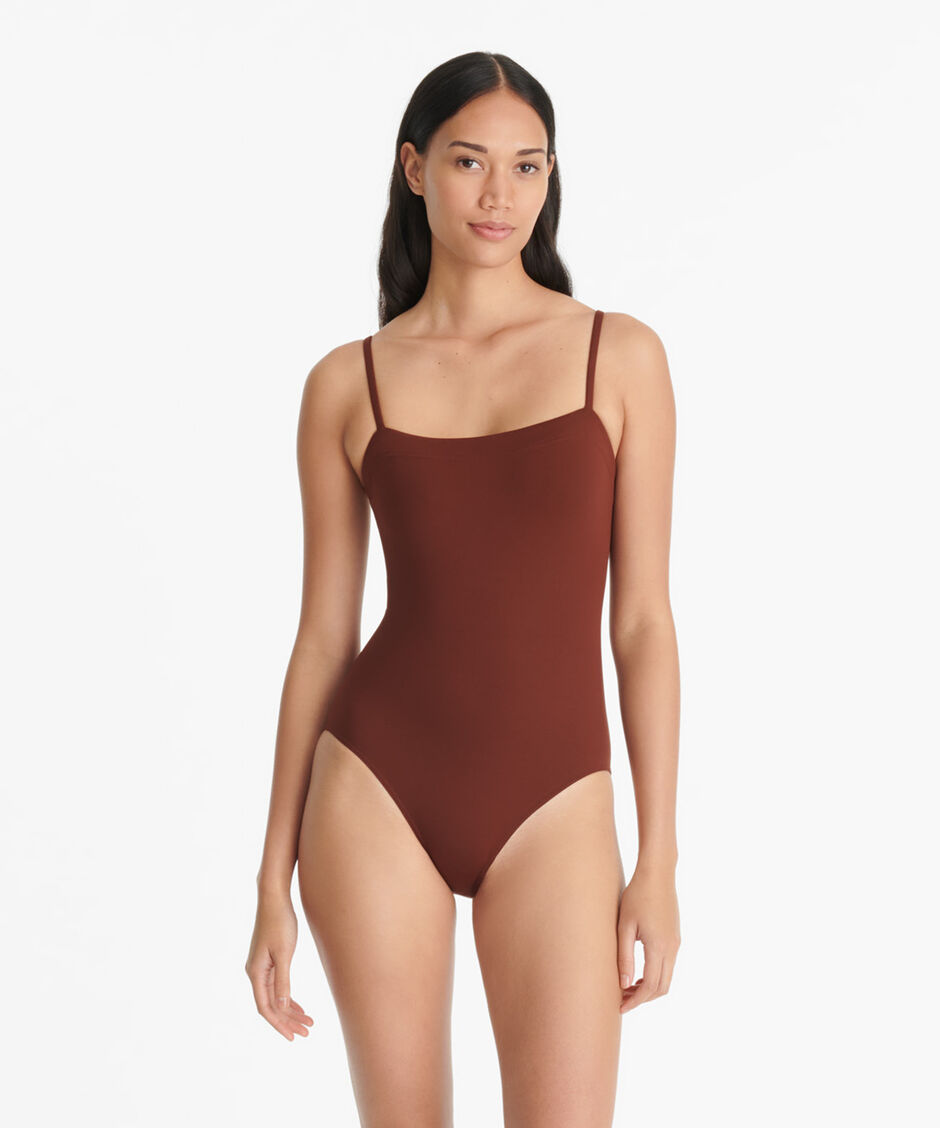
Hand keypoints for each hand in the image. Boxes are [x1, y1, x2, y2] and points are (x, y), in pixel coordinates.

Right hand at [245, 891, 313, 1040]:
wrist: (274, 898)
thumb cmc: (280, 922)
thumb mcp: (284, 953)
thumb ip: (282, 981)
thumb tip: (281, 1006)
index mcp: (255, 973)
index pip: (265, 1008)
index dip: (279, 1024)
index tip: (293, 1037)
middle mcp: (255, 972)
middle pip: (270, 1005)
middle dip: (288, 1020)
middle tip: (307, 1032)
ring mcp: (261, 966)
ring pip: (275, 997)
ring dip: (290, 1010)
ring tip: (308, 1023)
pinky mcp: (269, 960)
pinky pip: (277, 986)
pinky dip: (288, 997)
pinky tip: (299, 1006)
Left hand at [616, 865, 679, 1013]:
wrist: (658, 873)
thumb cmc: (637, 895)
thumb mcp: (625, 926)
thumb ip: (625, 956)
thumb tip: (624, 985)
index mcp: (659, 947)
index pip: (650, 987)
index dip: (635, 1001)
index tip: (619, 1007)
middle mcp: (672, 948)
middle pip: (662, 988)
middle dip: (642, 999)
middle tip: (622, 1000)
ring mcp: (676, 943)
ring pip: (667, 978)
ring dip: (649, 988)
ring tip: (627, 988)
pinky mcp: (675, 936)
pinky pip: (668, 965)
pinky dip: (654, 975)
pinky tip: (638, 971)